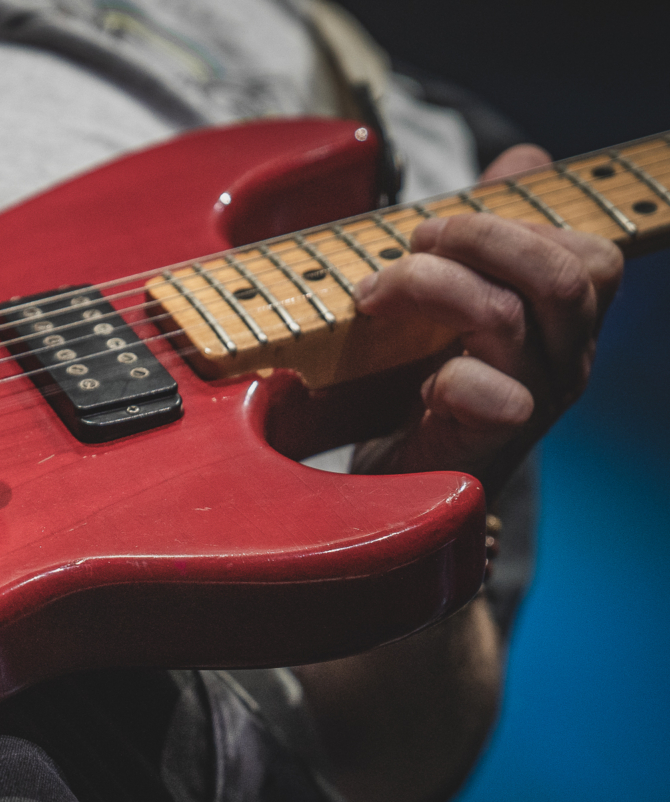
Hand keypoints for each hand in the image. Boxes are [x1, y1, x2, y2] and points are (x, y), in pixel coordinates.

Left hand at [347, 145, 623, 498]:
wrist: (385, 481)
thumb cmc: (418, 384)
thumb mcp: (454, 295)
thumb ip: (491, 230)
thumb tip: (524, 157)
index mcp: (563, 326)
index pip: (591, 254)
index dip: (516, 223)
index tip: (436, 229)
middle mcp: (561, 364)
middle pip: (565, 276)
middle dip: (480, 237)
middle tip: (413, 243)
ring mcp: (530, 405)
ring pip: (509, 318)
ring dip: (430, 287)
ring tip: (374, 293)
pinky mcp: (486, 444)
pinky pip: (487, 395)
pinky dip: (445, 375)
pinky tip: (412, 378)